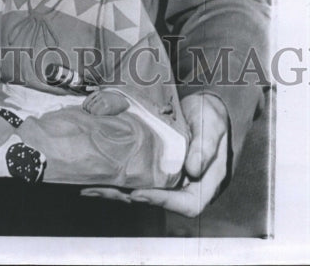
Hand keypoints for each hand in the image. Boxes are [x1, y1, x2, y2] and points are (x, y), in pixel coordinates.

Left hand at [81, 93, 229, 215]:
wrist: (206, 105)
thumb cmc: (212, 118)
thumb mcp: (213, 127)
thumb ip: (205, 147)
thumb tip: (194, 170)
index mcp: (206, 184)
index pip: (187, 205)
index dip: (163, 202)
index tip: (139, 194)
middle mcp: (187, 187)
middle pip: (159, 200)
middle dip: (131, 196)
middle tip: (106, 187)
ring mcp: (170, 178)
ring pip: (145, 190)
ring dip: (121, 189)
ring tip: (96, 183)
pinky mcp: (157, 167)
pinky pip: (140, 176)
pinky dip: (123, 176)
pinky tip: (104, 171)